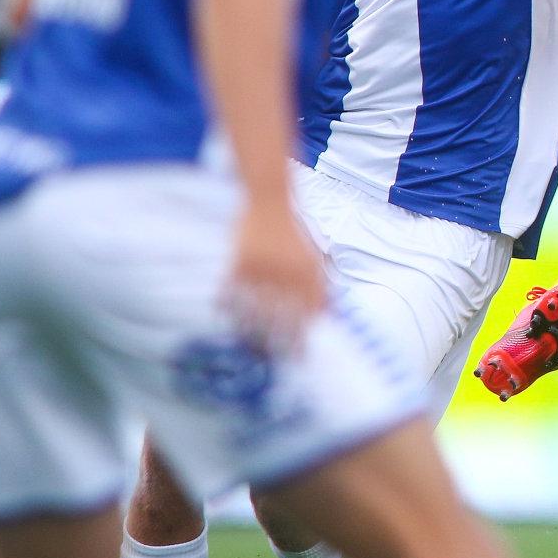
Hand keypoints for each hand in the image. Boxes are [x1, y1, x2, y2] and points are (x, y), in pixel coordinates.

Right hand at [221, 198, 325, 354]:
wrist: (269, 200)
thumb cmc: (292, 233)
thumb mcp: (314, 256)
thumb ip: (322, 286)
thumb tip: (327, 316)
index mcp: (309, 273)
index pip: (308, 315)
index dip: (303, 338)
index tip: (299, 356)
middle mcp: (287, 273)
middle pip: (282, 319)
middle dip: (278, 343)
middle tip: (271, 357)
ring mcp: (262, 270)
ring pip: (256, 312)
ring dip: (252, 332)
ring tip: (250, 345)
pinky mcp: (239, 264)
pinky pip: (233, 296)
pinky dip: (230, 310)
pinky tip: (230, 320)